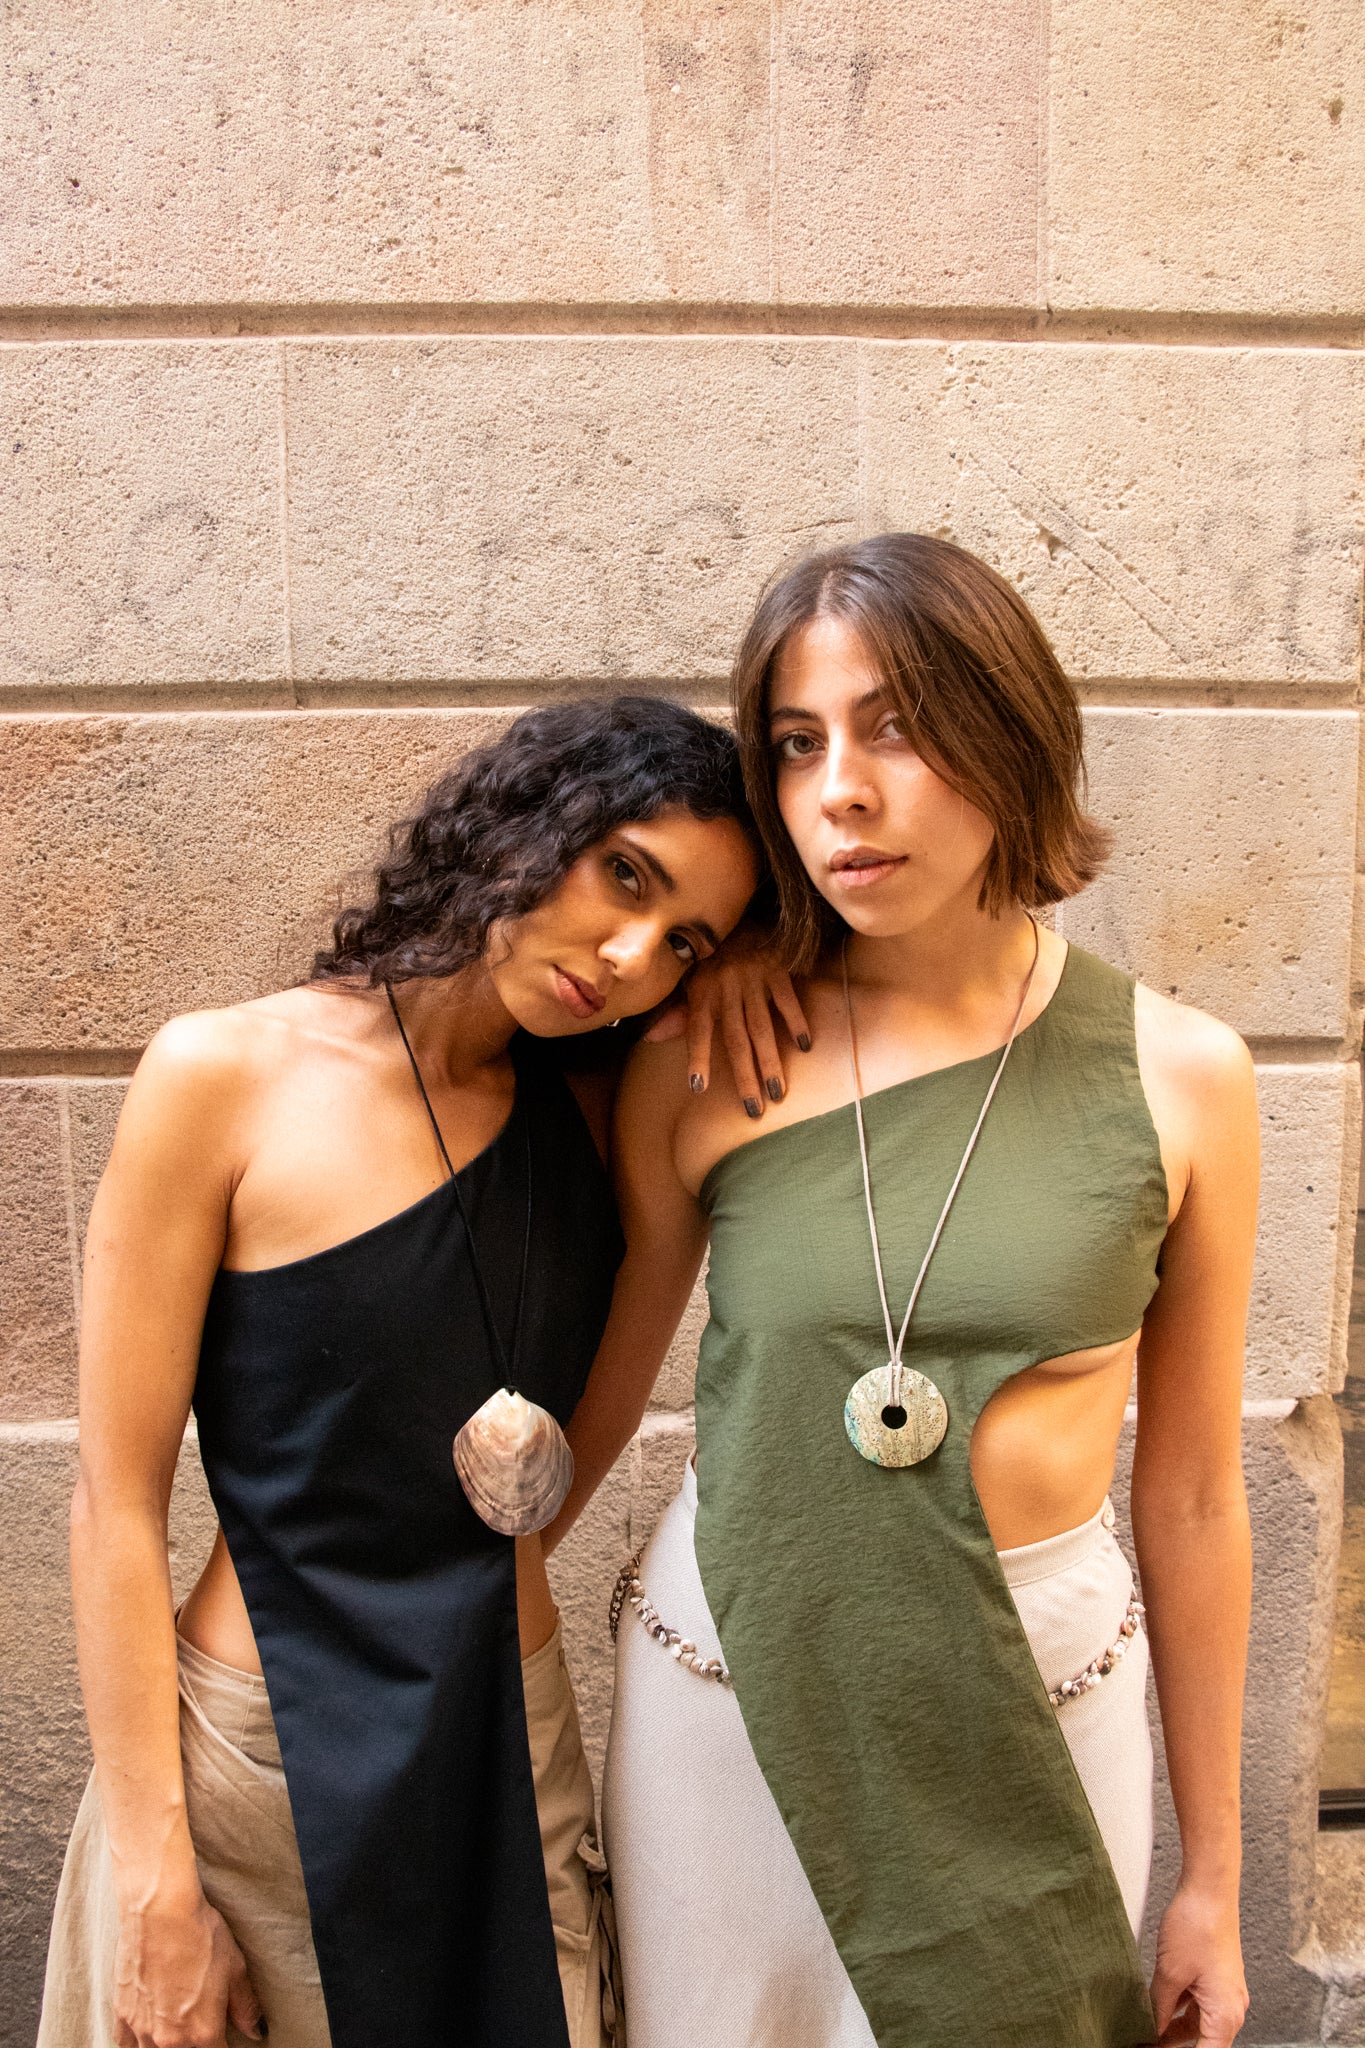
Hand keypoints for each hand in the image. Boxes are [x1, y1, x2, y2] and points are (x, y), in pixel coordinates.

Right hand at [113, 1891, 264, 2047]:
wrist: (160, 1911)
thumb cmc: (201, 1935)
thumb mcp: (235, 1969)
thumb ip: (245, 2007)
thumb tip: (256, 2031)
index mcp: (203, 2032)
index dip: (225, 2046)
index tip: (225, 2039)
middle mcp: (170, 2040)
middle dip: (197, 2045)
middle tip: (201, 2028)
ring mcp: (142, 2030)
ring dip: (168, 2046)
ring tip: (178, 2030)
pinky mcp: (122, 2015)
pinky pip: (125, 2045)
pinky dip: (137, 2043)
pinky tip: (146, 2035)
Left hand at [645, 923, 810, 1116]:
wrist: (743, 915)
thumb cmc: (713, 955)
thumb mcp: (688, 978)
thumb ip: (675, 1011)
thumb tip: (649, 1038)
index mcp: (703, 992)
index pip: (698, 1029)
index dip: (698, 1056)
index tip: (698, 1086)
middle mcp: (726, 988)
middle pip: (736, 1039)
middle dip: (744, 1076)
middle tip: (753, 1109)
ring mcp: (753, 980)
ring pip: (762, 1027)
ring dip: (770, 1061)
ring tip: (778, 1092)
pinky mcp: (777, 970)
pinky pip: (787, 999)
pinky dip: (796, 1021)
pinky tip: (803, 1046)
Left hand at [1151, 1883, 1247, 2046]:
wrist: (1210, 1890)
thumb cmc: (1198, 1925)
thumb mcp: (1170, 1974)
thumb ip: (1159, 2008)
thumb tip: (1151, 2029)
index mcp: (1225, 2015)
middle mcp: (1231, 2007)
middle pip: (1202, 2043)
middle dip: (1172, 2045)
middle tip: (1145, 2043)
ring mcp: (1224, 1992)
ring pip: (1197, 2023)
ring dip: (1172, 2028)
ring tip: (1145, 2030)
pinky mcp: (1216, 1978)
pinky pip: (1197, 2004)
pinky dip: (1178, 2009)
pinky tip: (1156, 2009)